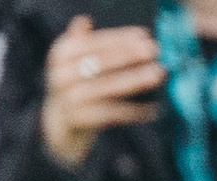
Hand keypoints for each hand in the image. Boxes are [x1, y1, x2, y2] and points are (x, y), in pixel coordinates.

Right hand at [39, 15, 162, 169]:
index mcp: (61, 54)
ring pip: (107, 87)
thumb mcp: (72, 62)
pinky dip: (133, 112)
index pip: (94, 42)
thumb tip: (84, 20)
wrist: (59, 123)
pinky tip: (152, 109)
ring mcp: (69, 98)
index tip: (144, 35)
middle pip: (99, 62)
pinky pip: (111, 114)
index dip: (119, 38)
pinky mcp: (79, 119)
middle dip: (128, 55)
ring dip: (134, 80)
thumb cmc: (75, 85)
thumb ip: (79, 41)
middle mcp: (61, 74)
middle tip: (153, 50)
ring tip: (157, 74)